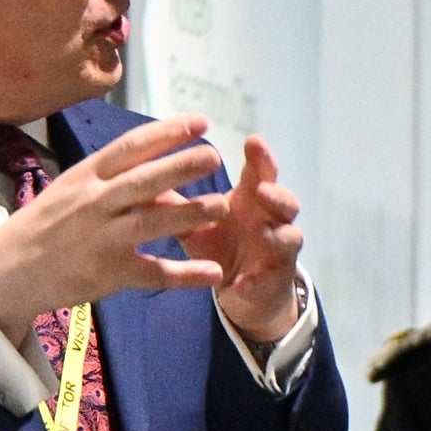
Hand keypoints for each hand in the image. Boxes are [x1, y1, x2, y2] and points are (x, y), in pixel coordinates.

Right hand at [0, 113, 229, 324]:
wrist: (9, 269)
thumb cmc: (48, 224)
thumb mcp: (75, 191)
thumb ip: (120, 183)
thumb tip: (170, 184)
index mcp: (87, 175)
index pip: (131, 146)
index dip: (167, 132)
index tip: (200, 122)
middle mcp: (94, 202)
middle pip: (143, 180)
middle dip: (180, 165)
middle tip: (214, 156)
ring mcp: (101, 238)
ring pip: (151, 222)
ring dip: (189, 213)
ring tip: (221, 205)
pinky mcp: (108, 273)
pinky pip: (153, 272)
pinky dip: (185, 274)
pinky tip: (214, 272)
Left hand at [194, 133, 308, 344]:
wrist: (241, 289)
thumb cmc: (219, 245)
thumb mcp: (194, 224)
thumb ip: (174, 203)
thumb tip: (139, 175)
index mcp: (252, 200)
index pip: (262, 173)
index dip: (261, 157)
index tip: (252, 140)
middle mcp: (272, 220)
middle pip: (286, 201)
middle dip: (277, 194)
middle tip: (261, 189)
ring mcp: (279, 250)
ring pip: (291, 238)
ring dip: (277, 235)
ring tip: (261, 232)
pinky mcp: (274, 280)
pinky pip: (271, 279)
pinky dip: (256, 281)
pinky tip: (241, 284)